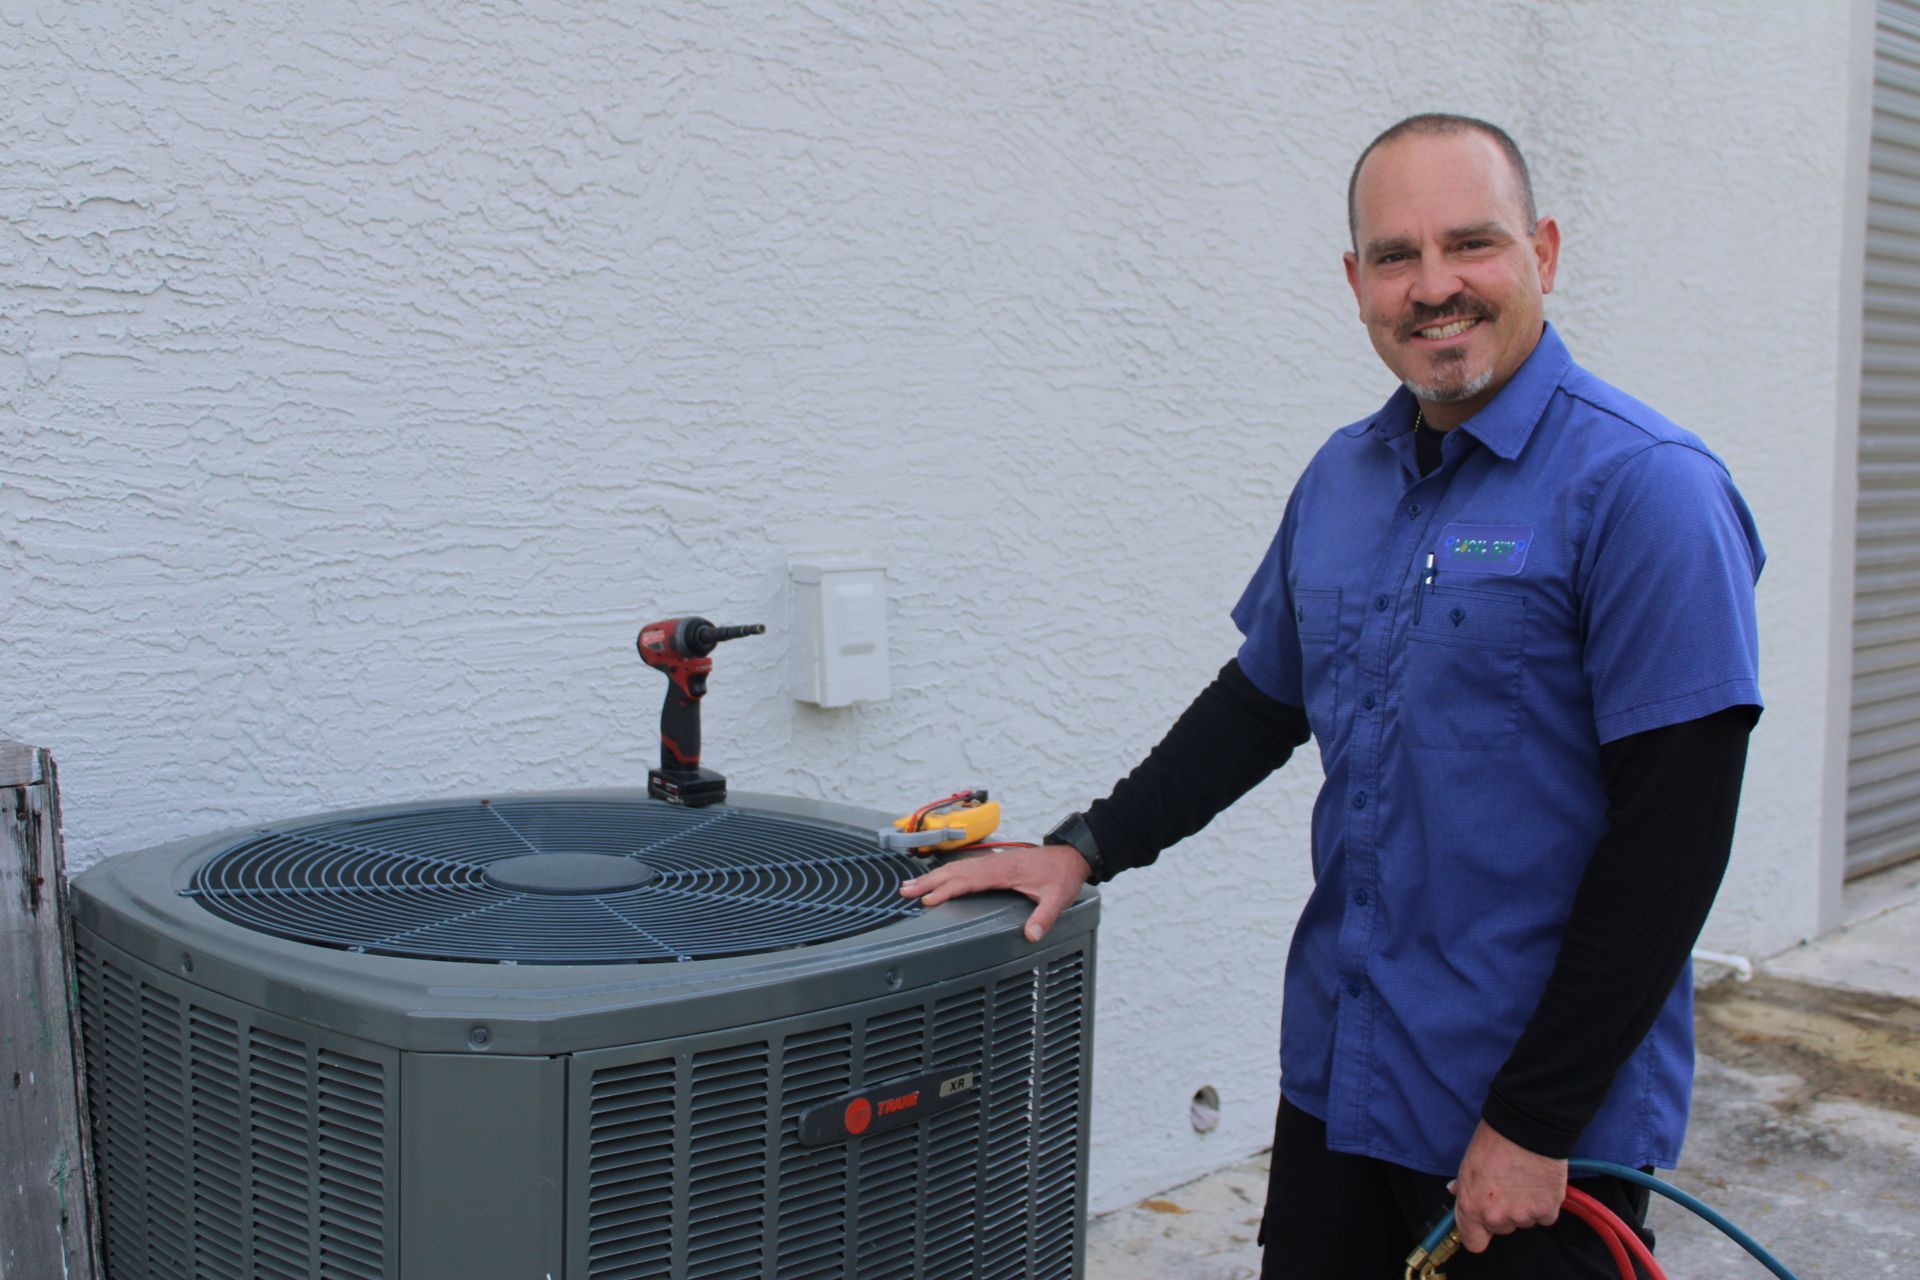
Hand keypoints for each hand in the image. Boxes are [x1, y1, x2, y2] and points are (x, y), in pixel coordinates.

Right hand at [899, 845, 1089, 941]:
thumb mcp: (1058, 898)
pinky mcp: (994, 863)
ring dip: (933, 876)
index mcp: (1004, 871)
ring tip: (911, 886)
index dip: (947, 889)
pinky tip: (937, 879)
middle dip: (929, 882)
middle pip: (954, 871)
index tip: (929, 899)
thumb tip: (1031, 935)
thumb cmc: (1062, 876)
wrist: (1070, 856)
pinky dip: (945, 873)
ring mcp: (992, 862)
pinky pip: (964, 867)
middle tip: (905, 891)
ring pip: (956, 867)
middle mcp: (994, 864)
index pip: (969, 880)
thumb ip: (1045, 917)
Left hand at [1448, 1120, 1566, 1253]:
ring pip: (1524, 1222)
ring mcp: (1524, 1216)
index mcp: (1472, 1207)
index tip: (1481, 1224)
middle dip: (1503, 1213)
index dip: (1478, 1233)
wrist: (1527, 1128)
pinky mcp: (1547, 1210)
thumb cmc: (1494, 1141)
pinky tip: (1539, 1183)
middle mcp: (1497, 1217)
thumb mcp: (1468, 1163)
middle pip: (1501, 1229)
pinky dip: (1544, 1205)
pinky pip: (1545, 1217)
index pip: (1474, 1243)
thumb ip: (1463, 1186)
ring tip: (1523, 1180)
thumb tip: (1455, 1192)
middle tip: (1506, 1186)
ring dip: (1524, 1208)